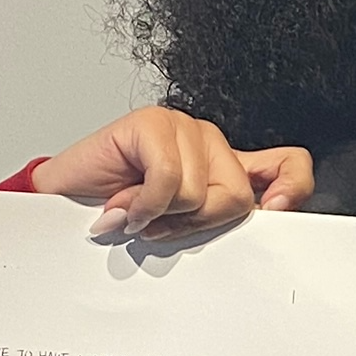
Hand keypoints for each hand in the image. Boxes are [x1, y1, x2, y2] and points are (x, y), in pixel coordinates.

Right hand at [31, 107, 313, 240]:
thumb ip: (218, 223)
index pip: (287, 166)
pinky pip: (168, 180)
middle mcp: (209, 145)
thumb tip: (259, 225)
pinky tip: (124, 205)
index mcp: (225, 169)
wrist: (63, 209)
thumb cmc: (120, 219)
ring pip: (198, 192)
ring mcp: (181, 128)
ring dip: (161, 216)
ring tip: (137, 213)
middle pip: (236, 194)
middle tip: (161, 225)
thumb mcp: (181, 230)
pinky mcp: (151, 124)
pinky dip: (144, 205)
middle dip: (196, 223)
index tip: (276, 211)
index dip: (291, 188)